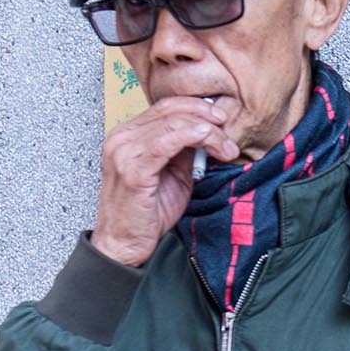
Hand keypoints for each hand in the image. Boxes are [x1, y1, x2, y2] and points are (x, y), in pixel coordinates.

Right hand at [94, 96, 238, 265]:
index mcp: (128, 135)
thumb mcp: (173, 174)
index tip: (221, 118)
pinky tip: (211, 144)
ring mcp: (124, 152)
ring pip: (173, 123)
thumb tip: (210, 132)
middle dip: (206, 117)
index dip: (196, 106)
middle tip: (228, 132)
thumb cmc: (147, 213)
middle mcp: (122, 138)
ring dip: (207, 131)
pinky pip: (167, 142)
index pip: (165, 106)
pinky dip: (194, 137)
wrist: (124, 244)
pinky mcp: (132, 169)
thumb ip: (186, 150)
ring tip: (226, 147)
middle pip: (170, 109)